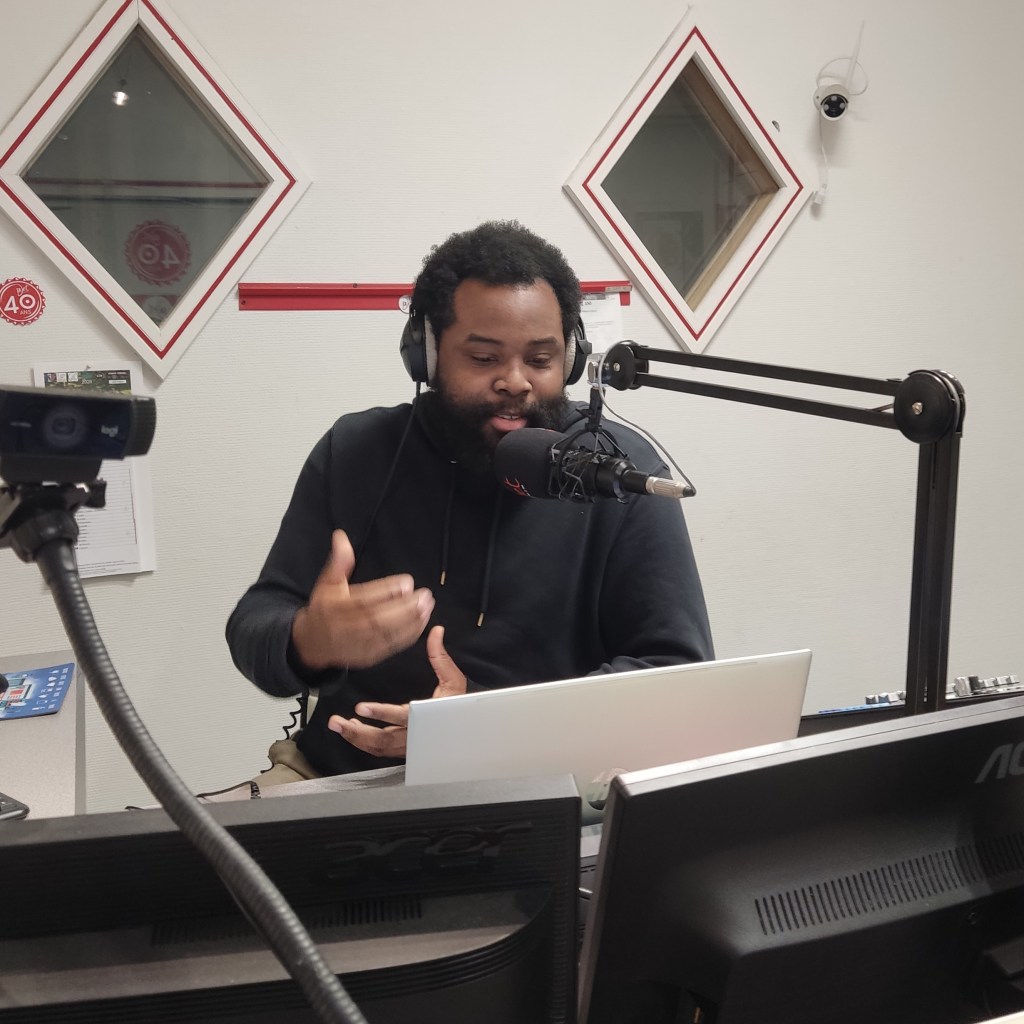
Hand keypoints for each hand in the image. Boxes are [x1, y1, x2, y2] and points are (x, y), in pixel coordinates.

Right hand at [292, 529, 434, 670]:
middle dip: (405, 608)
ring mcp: (359, 644)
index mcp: (336, 607)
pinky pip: (391, 646)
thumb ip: (338, 562)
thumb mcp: (327, 583)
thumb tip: (341, 537)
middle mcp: (347, 627)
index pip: (364, 599)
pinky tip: (422, 623)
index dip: (387, 591)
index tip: (407, 582)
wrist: (313, 644)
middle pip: (379, 619)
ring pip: (387, 633)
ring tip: (428, 607)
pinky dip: (409, 636)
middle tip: (425, 595)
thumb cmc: (325, 609)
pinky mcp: (369, 656)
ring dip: (411, 621)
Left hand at [327, 624, 466, 758]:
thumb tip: (436, 632)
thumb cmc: (457, 704)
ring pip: (378, 747)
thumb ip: (441, 657)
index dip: (381, 713)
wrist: (464, 729)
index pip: (401, 717)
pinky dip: (363, 742)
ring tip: (338, 725)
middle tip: (337, 722)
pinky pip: (379, 749)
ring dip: (355, 738)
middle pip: (383, 740)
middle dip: (357, 733)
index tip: (361, 708)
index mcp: (426, 717)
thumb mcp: (453, 680)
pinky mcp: (402, 749)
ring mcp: (407, 745)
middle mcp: (414, 735)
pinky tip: (352, 728)